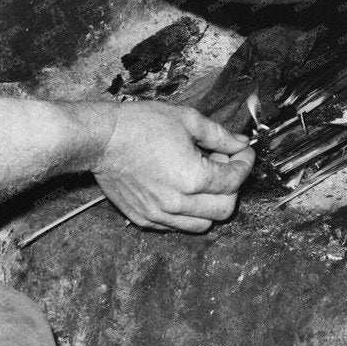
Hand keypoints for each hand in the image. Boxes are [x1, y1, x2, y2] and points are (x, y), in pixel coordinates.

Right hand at [91, 102, 254, 232]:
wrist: (102, 139)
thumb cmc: (141, 125)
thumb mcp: (186, 120)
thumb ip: (219, 135)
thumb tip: (241, 143)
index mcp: (192, 178)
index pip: (234, 180)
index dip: (244, 163)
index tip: (244, 152)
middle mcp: (178, 203)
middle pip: (225, 208)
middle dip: (231, 186)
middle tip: (222, 162)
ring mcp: (160, 215)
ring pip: (203, 224)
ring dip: (211, 203)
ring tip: (201, 178)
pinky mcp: (145, 219)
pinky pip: (177, 226)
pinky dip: (187, 213)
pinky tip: (181, 188)